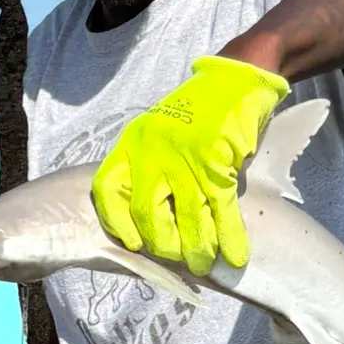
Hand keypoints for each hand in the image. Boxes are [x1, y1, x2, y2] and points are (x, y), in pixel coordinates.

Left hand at [91, 55, 289, 273]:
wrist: (235, 79)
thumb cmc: (197, 114)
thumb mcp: (160, 135)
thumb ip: (153, 170)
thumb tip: (156, 223)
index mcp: (133, 143)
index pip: (108, 189)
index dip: (116, 223)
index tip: (131, 245)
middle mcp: (153, 150)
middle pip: (147, 212)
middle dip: (163, 245)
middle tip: (177, 258)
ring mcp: (185, 156)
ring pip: (187, 217)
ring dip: (197, 250)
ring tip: (203, 265)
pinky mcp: (217, 161)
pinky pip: (221, 209)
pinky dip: (229, 237)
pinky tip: (235, 255)